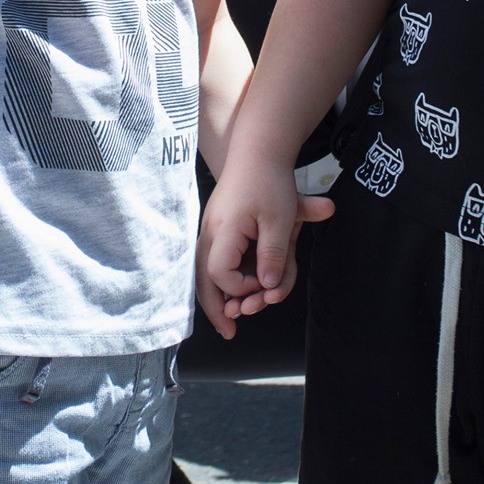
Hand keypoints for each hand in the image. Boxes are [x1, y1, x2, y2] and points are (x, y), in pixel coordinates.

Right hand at [195, 162, 333, 339]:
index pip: (220, 273)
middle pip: (202, 279)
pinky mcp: (215, 228)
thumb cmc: (269, 182)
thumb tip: (268, 287)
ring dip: (215, 297)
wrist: (256, 151)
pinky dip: (218, 281)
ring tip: (226, 320)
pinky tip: (228, 294)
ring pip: (202, 272)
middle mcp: (209, 232)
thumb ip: (274, 254)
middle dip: (215, 309)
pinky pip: (210, 261)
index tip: (263, 284)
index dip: (241, 287)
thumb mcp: (281, 219)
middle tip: (228, 332)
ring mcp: (209, 230)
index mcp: (224, 229)